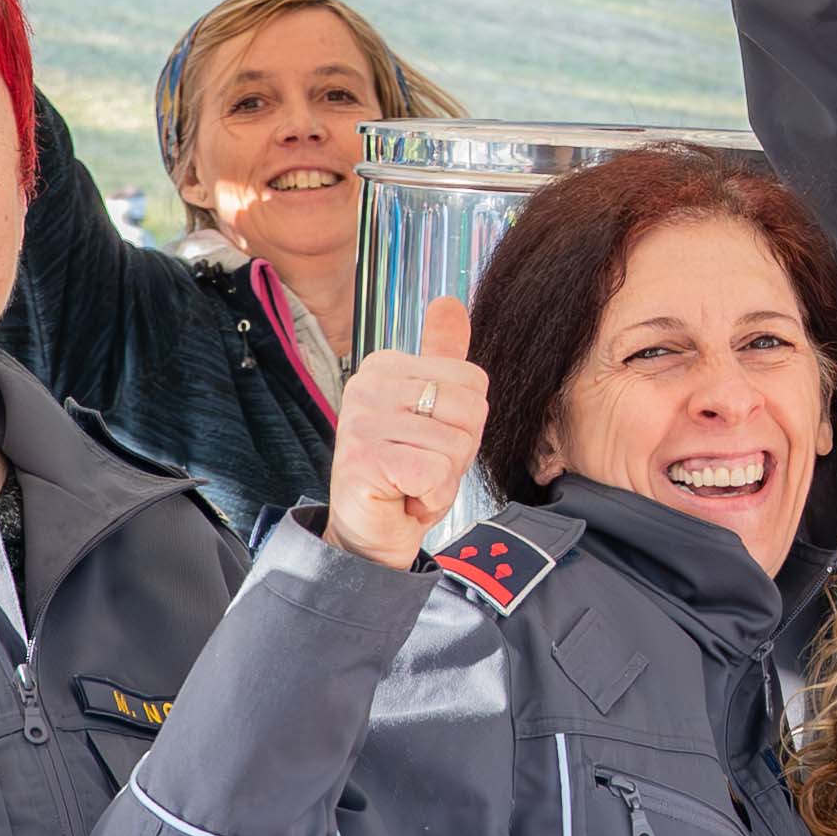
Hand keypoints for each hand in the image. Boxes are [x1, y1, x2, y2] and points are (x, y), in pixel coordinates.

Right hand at [328, 297, 484, 569]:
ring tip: (410, 483)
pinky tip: (403, 497)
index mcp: (386, 365)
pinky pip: (435, 472)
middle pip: (472, 410)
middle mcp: (368, 385)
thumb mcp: (431, 410)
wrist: (369, 534)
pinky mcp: (364, 460)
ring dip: (443, 478)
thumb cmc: (404, 473)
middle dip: (459, 451)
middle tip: (421, 467)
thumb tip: (448, 301)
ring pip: (456, 444)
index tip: (429, 442)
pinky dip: (430, 496)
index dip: (466, 424)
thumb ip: (441, 357)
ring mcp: (362, 422)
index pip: (474, 382)